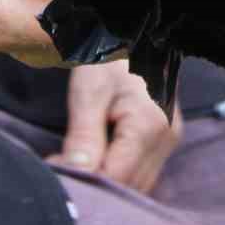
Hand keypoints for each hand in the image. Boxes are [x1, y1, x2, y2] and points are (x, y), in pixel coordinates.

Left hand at [50, 60, 181, 193]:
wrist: (133, 38)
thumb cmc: (109, 59)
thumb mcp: (89, 91)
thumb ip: (84, 136)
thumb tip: (76, 173)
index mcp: (149, 125)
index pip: (116, 176)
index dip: (85, 180)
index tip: (55, 166)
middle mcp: (166, 138)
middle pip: (129, 186)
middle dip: (95, 185)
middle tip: (60, 166)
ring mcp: (169, 141)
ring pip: (137, 185)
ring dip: (107, 182)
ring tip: (77, 163)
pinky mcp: (165, 141)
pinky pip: (142, 173)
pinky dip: (119, 174)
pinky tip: (97, 161)